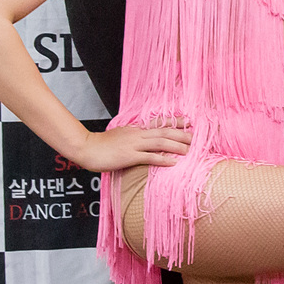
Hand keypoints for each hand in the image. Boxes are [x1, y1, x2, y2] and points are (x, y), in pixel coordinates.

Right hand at [70, 120, 191, 171]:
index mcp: (135, 129)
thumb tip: (142, 141)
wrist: (86, 148)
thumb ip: (132, 137)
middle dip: (181, 134)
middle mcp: (137, 134)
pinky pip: (149, 157)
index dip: (174, 122)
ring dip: (176, 146)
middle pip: (164, 132)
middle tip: (196, 136)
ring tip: (190, 149)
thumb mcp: (119, 137)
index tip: (188, 121)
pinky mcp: (129, 156)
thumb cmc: (101, 145)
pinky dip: (162, 159)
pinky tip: (173, 162)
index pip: (158, 123)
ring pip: (160, 143)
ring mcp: (133, 144)